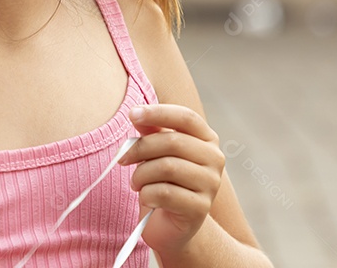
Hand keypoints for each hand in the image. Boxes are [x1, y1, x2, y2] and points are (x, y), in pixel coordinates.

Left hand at [118, 104, 224, 256]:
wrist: (173, 225)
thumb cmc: (164, 182)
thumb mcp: (157, 153)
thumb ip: (151, 132)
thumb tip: (136, 113)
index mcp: (207, 139)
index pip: (185, 117)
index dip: (158, 113)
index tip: (131, 114)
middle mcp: (214, 159)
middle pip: (172, 142)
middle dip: (140, 148)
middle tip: (122, 158)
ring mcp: (211, 184)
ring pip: (167, 167)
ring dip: (141, 174)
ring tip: (136, 182)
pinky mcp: (200, 208)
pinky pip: (164, 193)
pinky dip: (146, 194)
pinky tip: (146, 198)